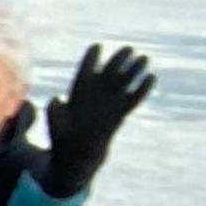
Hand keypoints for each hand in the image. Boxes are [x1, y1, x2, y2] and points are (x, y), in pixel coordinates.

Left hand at [42, 44, 153, 191]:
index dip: (91, 57)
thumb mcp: (54, 126)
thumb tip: (56, 99)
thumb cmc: (62, 140)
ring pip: (124, 81)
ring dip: (134, 69)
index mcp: (78, 91)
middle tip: (129, 49)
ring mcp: (109, 102)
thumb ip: (54, 112)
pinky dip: (142, 89)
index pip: (85, 69)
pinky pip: (133, 99)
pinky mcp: (120, 114)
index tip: (97, 47)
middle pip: (109, 70)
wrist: (76, 158)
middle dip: (119, 58)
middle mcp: (96, 93)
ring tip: (144, 59)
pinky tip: (151, 78)